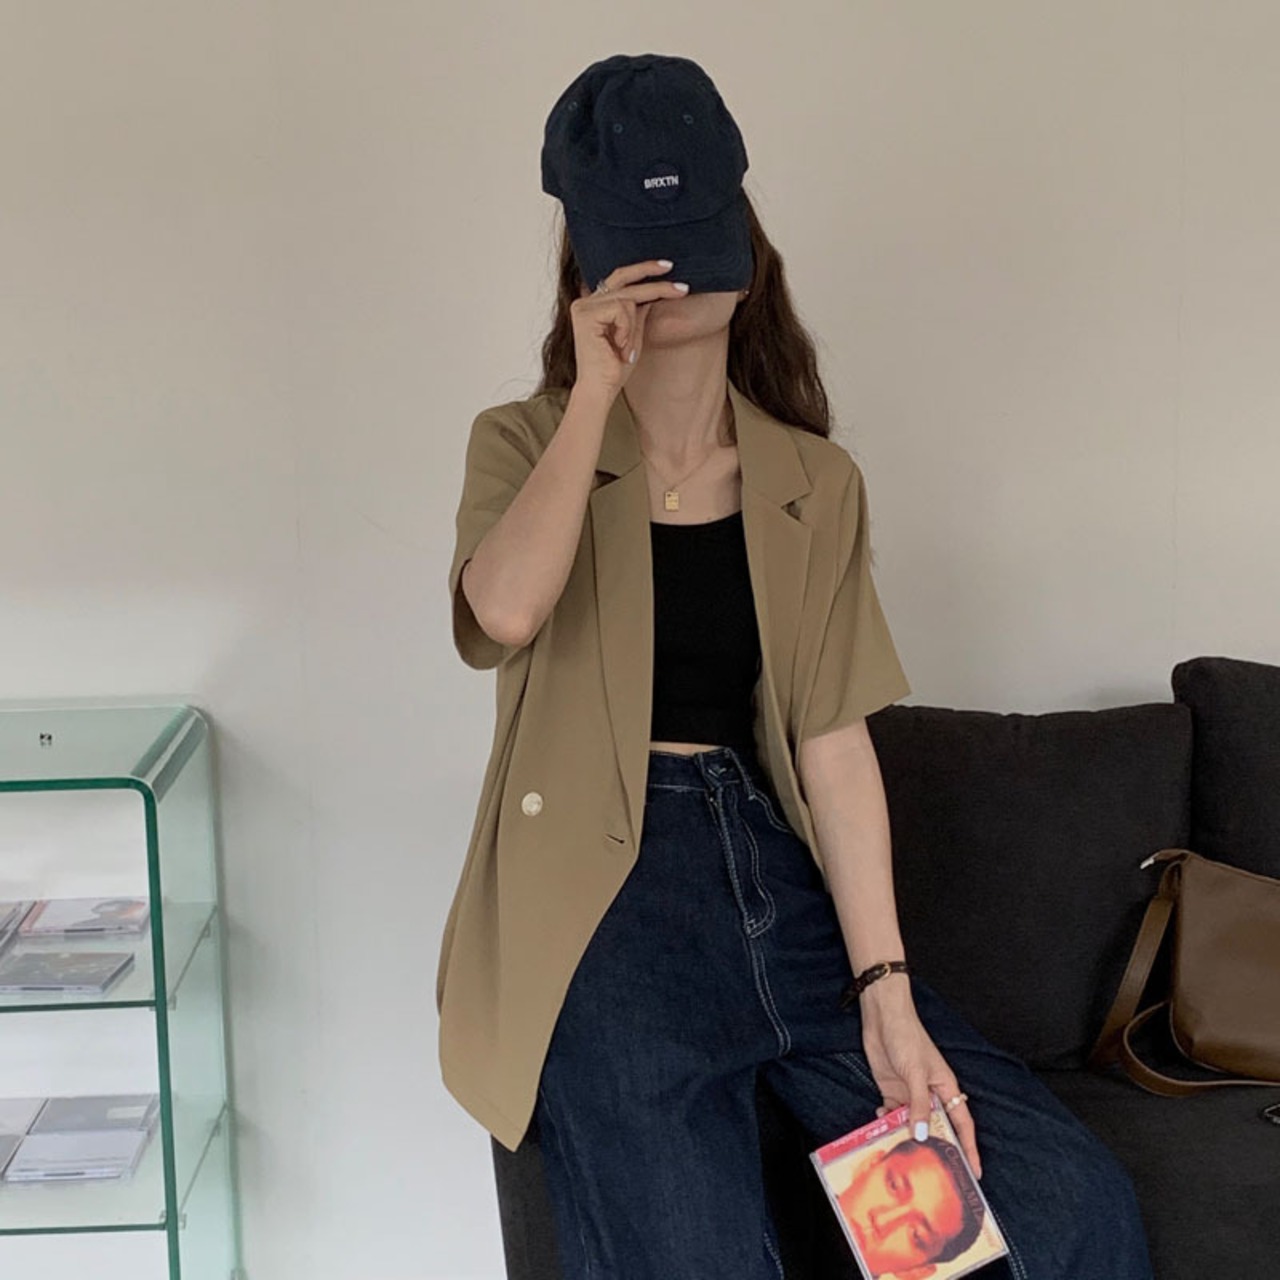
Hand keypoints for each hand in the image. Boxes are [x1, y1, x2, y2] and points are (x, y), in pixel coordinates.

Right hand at [569, 258, 689, 395]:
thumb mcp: (633, 335)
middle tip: (682, 287)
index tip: (668, 267)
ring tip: (625, 349)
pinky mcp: (585, 314)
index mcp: (595, 305)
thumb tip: (653, 292)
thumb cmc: (614, 368)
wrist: (600, 389)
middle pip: (625, 280)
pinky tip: (617, 347)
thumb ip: (638, 313)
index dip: (644, 270)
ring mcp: (583, 306)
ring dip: (633, 327)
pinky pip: (621, 309)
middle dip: (653, 279)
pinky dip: (626, 330)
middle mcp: (586, 302)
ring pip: (627, 299)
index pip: (621, 279)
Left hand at [860, 980, 982, 1179]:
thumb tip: (922, 1135)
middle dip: (937, 1149)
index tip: (974, 1173)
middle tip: (937, 1176)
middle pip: (937, 1128)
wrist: (882, 1018)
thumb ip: (919, 1105)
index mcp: (946, 1088)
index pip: (962, 1124)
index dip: (968, 1148)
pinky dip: (887, 1122)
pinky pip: (892, 1115)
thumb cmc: (907, 1038)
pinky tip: (880, 1123)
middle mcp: (930, 1094)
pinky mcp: (892, 1091)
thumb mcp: (917, 1073)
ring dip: (906, 1137)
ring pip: (912, 1124)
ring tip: (901, 1155)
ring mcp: (910, 1094)